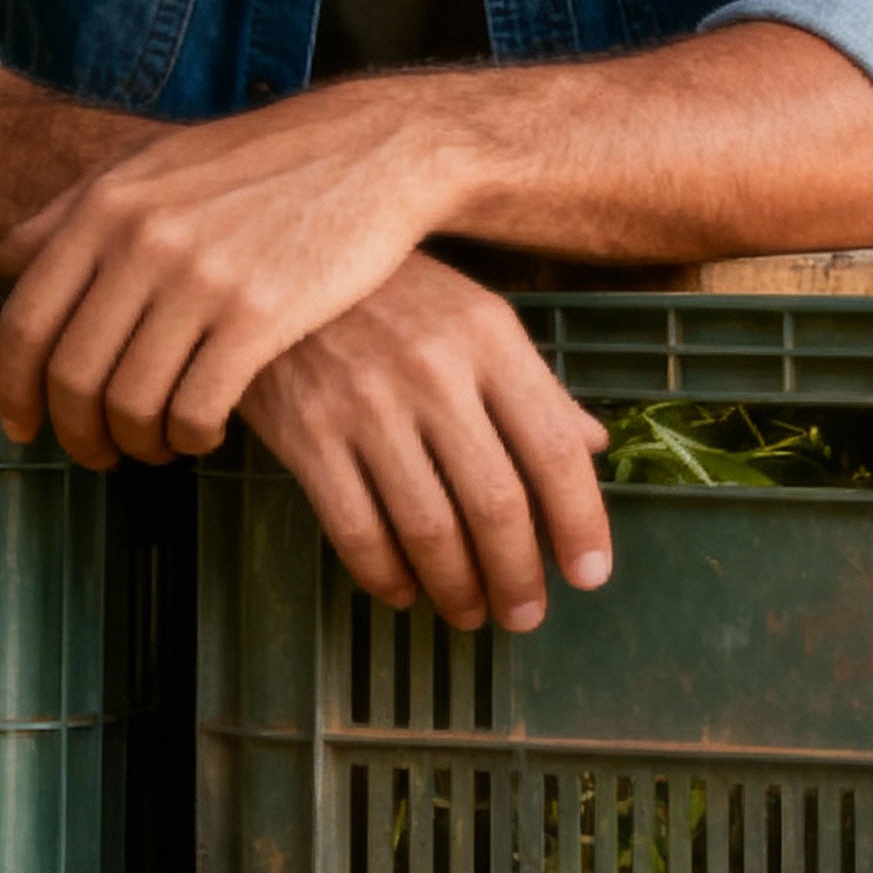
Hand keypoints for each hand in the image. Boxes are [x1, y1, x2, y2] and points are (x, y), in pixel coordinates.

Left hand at [0, 83, 469, 471]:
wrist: (371, 150)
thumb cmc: (259, 163)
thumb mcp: (157, 162)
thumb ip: (77, 206)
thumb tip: (6, 252)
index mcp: (106, 205)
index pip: (26, 320)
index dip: (13, 389)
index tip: (22, 427)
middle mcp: (143, 239)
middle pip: (73, 375)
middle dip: (76, 432)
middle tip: (95, 453)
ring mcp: (201, 278)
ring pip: (132, 402)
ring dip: (136, 443)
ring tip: (155, 446)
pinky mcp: (261, 316)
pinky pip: (197, 408)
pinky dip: (190, 437)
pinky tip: (202, 432)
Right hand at [229, 253, 611, 630]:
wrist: (279, 259)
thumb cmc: (390, 291)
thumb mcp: (473, 314)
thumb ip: (533, 384)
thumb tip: (594, 443)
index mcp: (489, 339)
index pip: (555, 448)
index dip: (580, 522)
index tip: (590, 573)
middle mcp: (434, 372)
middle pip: (496, 502)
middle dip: (519, 575)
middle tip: (526, 613)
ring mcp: (366, 405)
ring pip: (429, 529)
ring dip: (457, 589)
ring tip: (470, 612)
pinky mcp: (307, 433)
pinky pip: (356, 531)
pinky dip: (386, 576)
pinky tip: (404, 590)